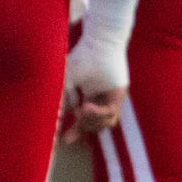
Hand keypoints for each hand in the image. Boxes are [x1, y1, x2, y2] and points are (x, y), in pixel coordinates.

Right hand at [61, 25, 128, 142]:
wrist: (99, 41)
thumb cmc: (82, 56)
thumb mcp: (68, 78)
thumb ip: (65, 96)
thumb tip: (62, 113)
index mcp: (91, 95)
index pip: (85, 119)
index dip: (76, 131)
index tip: (64, 140)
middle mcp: (103, 99)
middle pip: (97, 124)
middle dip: (83, 129)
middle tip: (70, 133)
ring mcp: (113, 98)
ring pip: (106, 122)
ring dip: (92, 122)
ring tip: (80, 113)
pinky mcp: (119, 94)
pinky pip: (110, 112)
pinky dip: (97, 113)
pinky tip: (86, 107)